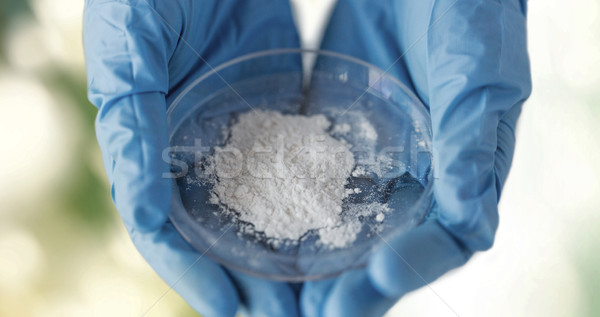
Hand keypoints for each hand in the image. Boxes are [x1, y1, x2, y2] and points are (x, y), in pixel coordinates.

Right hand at [83, 0, 302, 315]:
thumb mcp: (133, 44)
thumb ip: (132, 119)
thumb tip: (145, 208)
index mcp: (147, 144)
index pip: (165, 227)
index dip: (192, 272)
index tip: (229, 308)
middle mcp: (191, 151)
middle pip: (218, 232)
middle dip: (248, 280)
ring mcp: (237, 136)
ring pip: (260, 211)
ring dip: (284, 256)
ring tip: (317, 295)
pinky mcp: (276, 113)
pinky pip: (295, 168)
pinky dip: (312, 205)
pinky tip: (338, 232)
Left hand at [301, 0, 531, 315]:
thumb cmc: (467, 7)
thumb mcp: (476, 66)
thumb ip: (473, 137)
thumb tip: (471, 221)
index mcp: (466, 167)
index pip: (448, 236)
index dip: (415, 265)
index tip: (373, 280)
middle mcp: (419, 173)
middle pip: (390, 245)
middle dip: (355, 285)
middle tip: (314, 314)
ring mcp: (372, 157)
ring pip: (346, 223)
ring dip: (316, 262)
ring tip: (278, 296)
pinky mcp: (331, 134)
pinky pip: (307, 178)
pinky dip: (286, 210)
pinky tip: (255, 230)